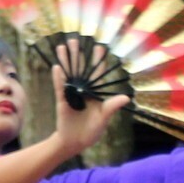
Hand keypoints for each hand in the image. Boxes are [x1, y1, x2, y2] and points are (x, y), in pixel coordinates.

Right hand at [50, 40, 128, 155]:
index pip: (97, 74)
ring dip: (66, 61)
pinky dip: (59, 78)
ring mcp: (71, 95)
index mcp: (94, 94)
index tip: (99, 47)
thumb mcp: (103, 119)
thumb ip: (111, 107)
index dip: (98, 61)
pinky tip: (57, 67)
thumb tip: (126, 97)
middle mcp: (82, 91)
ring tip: (62, 46)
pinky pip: (60, 88)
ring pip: (69, 74)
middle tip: (75, 39)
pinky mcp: (62, 101)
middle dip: (78, 55)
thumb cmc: (91, 132)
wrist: (74, 143)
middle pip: (80, 69)